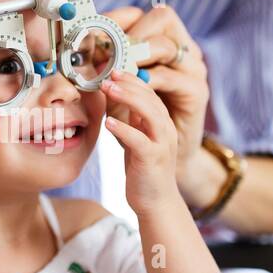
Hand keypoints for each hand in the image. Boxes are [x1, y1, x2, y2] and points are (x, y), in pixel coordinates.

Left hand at [102, 68, 182, 214]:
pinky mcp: (153, 159)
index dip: (132, 79)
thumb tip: (116, 98)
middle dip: (129, 83)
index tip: (112, 69)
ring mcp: (162, 144)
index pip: (149, 93)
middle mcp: (165, 130)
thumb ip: (132, 120)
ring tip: (108, 88)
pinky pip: (139, 140)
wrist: (156, 203)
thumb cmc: (144, 170)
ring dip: (128, 99)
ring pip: (150, 114)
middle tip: (107, 74)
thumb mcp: (138, 140)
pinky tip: (108, 123)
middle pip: (151, 98)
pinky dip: (124, 130)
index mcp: (162, 122)